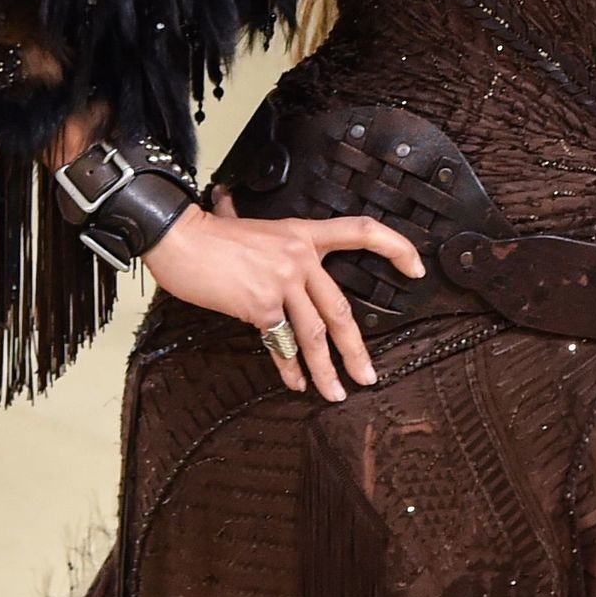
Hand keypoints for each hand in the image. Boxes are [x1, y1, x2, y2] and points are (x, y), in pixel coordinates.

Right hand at [141, 194, 426, 401]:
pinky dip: (288, 368)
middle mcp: (300, 256)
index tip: (416, 267)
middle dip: (356, 349)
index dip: (395, 247)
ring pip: (315, 333)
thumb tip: (228, 203)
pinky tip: (296, 383)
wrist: (179, 238)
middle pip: (341, 308)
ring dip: (326, 369)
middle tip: (369, 375)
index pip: (362, 231)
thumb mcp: (241, 221)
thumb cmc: (206, 233)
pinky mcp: (260, 305)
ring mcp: (282, 281)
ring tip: (336, 393)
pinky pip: (281, 343)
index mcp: (302, 233)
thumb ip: (244, 219)